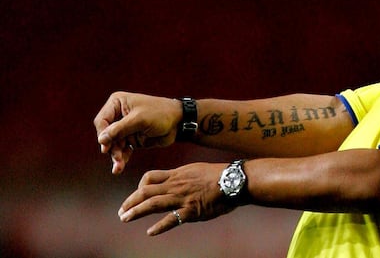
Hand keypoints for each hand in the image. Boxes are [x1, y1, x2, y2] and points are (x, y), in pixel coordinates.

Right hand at [94, 91, 181, 173]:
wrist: (179, 122)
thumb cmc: (161, 113)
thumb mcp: (139, 119)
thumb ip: (119, 129)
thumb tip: (101, 139)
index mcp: (118, 103)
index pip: (102, 121)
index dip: (103, 134)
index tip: (106, 146)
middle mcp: (119, 115)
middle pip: (107, 135)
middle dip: (111, 147)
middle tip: (116, 158)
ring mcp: (125, 128)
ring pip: (114, 145)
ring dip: (116, 156)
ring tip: (118, 167)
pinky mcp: (132, 138)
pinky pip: (123, 150)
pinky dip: (122, 158)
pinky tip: (120, 168)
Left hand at [118, 162, 235, 235]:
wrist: (234, 180)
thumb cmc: (219, 175)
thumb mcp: (196, 170)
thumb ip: (183, 177)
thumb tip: (175, 181)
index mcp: (177, 174)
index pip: (150, 177)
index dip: (139, 186)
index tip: (138, 194)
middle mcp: (176, 185)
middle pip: (145, 191)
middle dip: (130, 201)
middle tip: (121, 211)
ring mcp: (182, 198)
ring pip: (153, 203)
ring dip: (136, 211)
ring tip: (125, 218)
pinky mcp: (191, 210)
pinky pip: (172, 219)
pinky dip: (160, 226)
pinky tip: (150, 232)